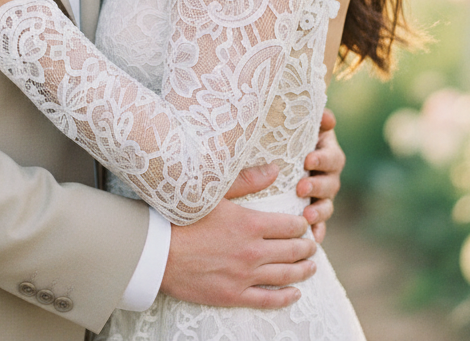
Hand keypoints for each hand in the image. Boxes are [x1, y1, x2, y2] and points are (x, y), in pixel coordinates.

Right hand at [161, 195, 315, 308]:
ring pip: (286, 275)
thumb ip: (248, 181)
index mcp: (251, 224)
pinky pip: (268, 300)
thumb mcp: (215, 193)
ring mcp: (245, 276)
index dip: (301, 224)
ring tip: (311, 266)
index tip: (304, 223)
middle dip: (306, 247)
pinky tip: (295, 293)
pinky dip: (286, 297)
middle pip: (292, 251)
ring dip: (303, 271)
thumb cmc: (183, 217)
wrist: (158, 252)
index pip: (289, 226)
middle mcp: (253, 252)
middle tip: (312, 244)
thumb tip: (275, 169)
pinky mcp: (233, 295)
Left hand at [296, 108, 344, 242]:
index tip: (307, 160)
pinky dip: (318, 232)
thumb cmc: (286, 134)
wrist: (275, 154)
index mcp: (326, 152)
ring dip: (319, 212)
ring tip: (306, 217)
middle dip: (317, 186)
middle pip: (331, 183)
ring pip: (327, 206)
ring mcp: (321, 196)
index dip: (322, 159)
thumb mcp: (296, 124)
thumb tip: (327, 117)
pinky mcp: (312, 211)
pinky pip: (319, 225)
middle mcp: (328, 175)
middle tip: (301, 188)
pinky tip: (314, 239)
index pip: (332, 157)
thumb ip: (314, 120)